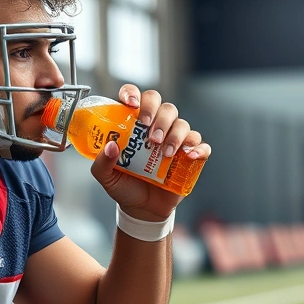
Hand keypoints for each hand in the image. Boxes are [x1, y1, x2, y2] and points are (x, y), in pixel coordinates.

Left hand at [90, 85, 211, 222]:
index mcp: (135, 125)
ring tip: (164, 154)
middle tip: (151, 136)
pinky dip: (198, 148)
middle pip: (165, 107)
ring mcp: (175, 141)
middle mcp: (157, 128)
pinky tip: (189, 156)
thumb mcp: (106, 176)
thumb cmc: (125, 186)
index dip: (133, 94)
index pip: (137, 98)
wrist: (142, 209)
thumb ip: (102, 162)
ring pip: (182, 124)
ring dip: (175, 135)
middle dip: (159, 117)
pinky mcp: (190, 157)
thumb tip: (110, 146)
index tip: (131, 104)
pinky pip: (200, 145)